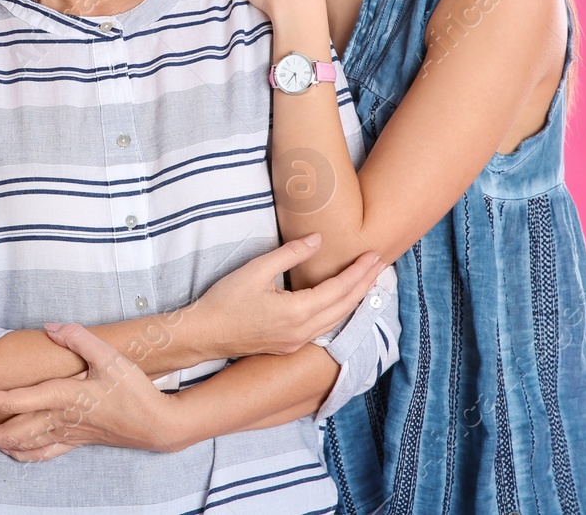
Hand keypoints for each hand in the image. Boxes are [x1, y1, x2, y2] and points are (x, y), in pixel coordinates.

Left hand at [0, 322, 182, 459]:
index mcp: (60, 397)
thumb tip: (52, 326)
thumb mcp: (110, 357)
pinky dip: (21, 454)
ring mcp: (65, 434)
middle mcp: (57, 419)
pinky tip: (12, 452)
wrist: (156, 425)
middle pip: (7, 432)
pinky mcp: (75, 441)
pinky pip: (41, 453)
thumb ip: (79, 338)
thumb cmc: (134, 391)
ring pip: (21, 445)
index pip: (10, 400)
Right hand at [191, 234, 383, 358]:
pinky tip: (342, 303)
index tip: (373, 255)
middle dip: (365, 285)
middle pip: (344, 307)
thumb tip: (318, 240)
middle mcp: (302, 331)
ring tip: (368, 282)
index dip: (358, 272)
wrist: (204, 334)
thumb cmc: (225, 300)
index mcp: (297, 312)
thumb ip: (291, 253)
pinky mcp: (288, 345)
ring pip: (336, 320)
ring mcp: (296, 342)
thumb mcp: (256, 269)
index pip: (339, 289)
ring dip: (354, 300)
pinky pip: (323, 328)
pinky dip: (339, 312)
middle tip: (381, 265)